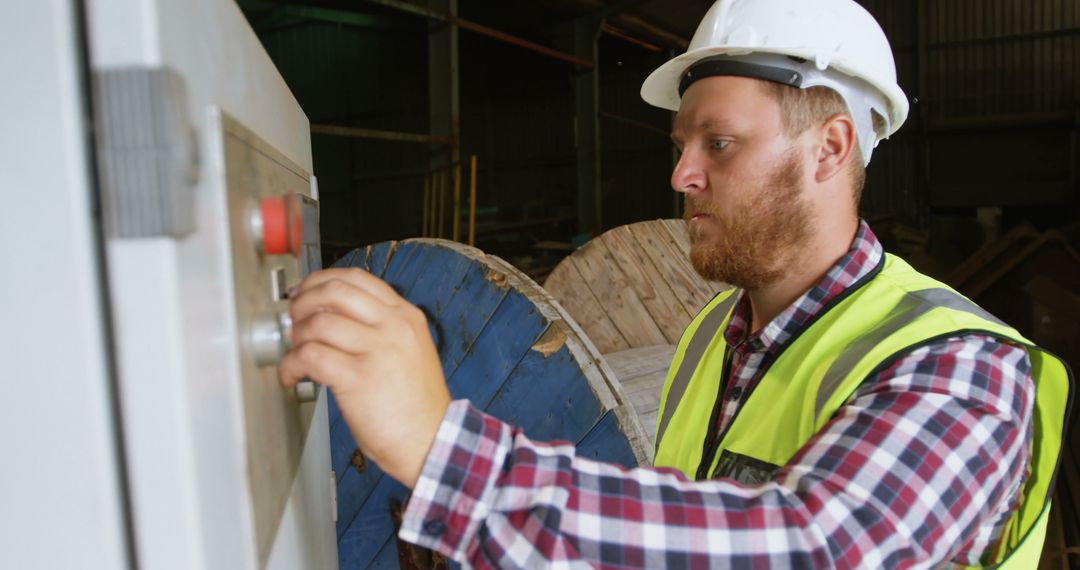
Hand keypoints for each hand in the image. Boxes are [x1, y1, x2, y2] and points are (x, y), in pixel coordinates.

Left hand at [278, 268, 449, 487]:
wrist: (432, 441)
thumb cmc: (417, 405)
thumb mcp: (410, 351)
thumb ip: (380, 330)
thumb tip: (330, 318)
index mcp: (406, 317)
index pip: (358, 279)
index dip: (322, 280)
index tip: (306, 291)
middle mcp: (393, 327)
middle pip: (335, 292)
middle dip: (304, 302)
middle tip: (293, 318)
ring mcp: (377, 350)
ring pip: (319, 322)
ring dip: (296, 337)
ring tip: (295, 352)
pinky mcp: (357, 378)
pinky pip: (310, 356)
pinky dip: (291, 364)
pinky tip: (292, 375)